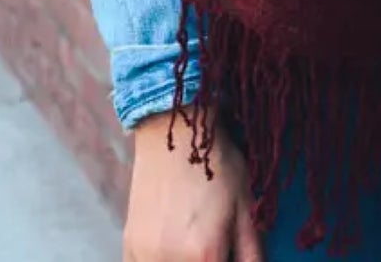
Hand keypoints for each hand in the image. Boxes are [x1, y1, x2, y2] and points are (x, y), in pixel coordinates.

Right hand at [124, 110, 263, 261]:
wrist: (174, 131)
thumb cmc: (215, 163)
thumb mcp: (245, 205)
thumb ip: (251, 251)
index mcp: (204, 256)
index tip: (229, 252)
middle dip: (208, 261)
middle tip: (217, 243)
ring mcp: (145, 257)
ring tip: (195, 240)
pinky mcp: (130, 248)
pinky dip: (162, 261)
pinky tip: (174, 245)